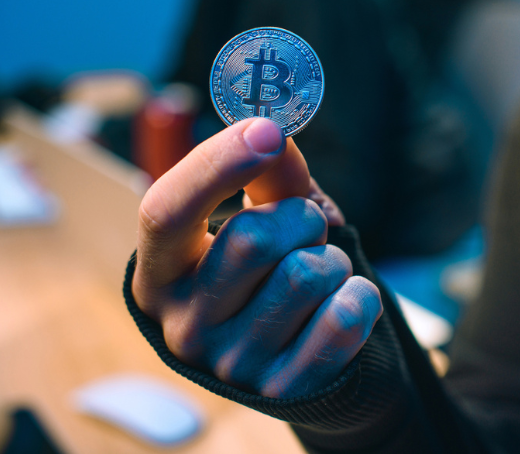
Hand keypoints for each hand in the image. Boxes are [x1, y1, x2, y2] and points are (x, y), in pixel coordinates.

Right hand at [132, 118, 382, 397]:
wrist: (293, 356)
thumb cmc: (267, 272)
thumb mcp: (259, 219)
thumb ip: (267, 175)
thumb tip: (274, 130)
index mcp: (161, 273)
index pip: (165, 212)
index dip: (215, 163)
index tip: (264, 130)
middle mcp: (183, 326)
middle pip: (253, 237)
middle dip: (300, 219)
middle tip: (304, 232)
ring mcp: (232, 364)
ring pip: (309, 275)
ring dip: (332, 261)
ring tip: (318, 275)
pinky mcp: (284, 390)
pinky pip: (345, 316)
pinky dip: (359, 296)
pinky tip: (339, 304)